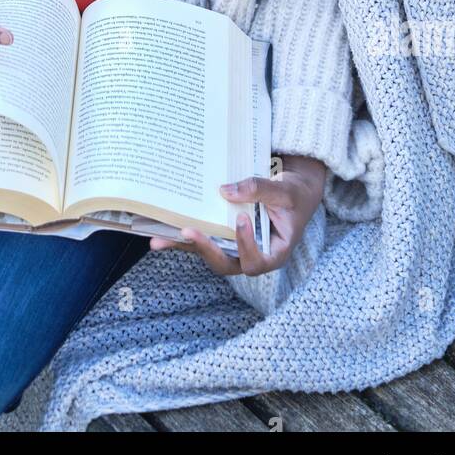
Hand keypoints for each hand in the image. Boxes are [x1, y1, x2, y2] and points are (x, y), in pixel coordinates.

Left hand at [148, 153, 326, 275]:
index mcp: (274, 253)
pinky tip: (161, 232)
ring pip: (209, 253)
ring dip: (185, 246)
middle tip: (188, 232)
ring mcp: (236, 248)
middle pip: (227, 264)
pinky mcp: (224, 237)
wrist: (293, 191)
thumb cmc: (295, 194)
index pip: (256, 261)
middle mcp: (253, 255)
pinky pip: (204, 240)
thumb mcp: (285, 191)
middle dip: (206, 249)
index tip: (242, 219)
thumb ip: (260, 190)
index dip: (246, 246)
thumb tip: (226, 191)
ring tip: (159, 239)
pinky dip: (184, 236)